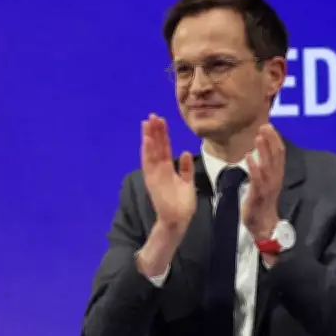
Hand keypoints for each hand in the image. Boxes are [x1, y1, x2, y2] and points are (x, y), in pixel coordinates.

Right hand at [141, 114, 195, 236]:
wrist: (178, 220)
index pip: (165, 147)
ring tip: (148, 122)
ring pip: (151, 152)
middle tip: (153, 115)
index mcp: (168, 168)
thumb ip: (186, 168)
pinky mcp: (151, 180)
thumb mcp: (187, 182)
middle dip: (154, 131)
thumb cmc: (183, 204)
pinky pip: (148, 163)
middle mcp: (159, 169)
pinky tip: (147, 139)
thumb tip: (184, 153)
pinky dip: (147, 151)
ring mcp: (154, 174)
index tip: (161, 120)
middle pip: (156, 146)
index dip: (163, 134)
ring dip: (149, 137)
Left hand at [242, 124, 284, 239]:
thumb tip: (260, 150)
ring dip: (263, 151)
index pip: (280, 153)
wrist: (263, 223)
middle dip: (271, 140)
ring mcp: (268, 186)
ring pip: (268, 165)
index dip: (275, 138)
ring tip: (258, 137)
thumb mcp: (266, 181)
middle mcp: (275, 178)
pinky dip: (254, 167)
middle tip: (264, 126)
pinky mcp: (258, 194)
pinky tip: (249, 157)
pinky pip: (257, 179)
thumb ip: (265, 166)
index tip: (269, 125)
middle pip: (276, 156)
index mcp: (277, 174)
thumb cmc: (262, 202)